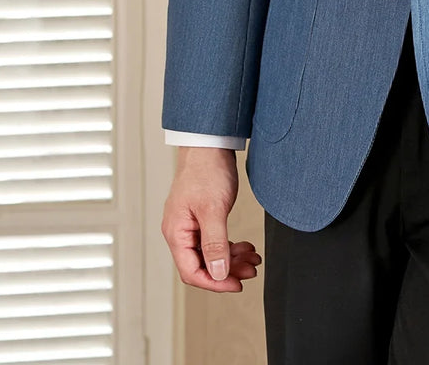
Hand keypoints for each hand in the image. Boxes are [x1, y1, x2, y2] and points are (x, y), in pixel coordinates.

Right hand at [161, 146, 261, 291]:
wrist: (210, 145)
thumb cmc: (207, 171)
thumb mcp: (213, 209)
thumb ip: (215, 244)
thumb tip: (218, 274)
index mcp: (176, 233)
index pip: (192, 271)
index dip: (215, 282)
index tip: (237, 284)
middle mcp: (180, 232)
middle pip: (203, 265)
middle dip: (228, 271)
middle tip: (251, 270)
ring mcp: (191, 224)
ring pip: (211, 254)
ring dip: (232, 259)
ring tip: (253, 258)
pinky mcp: (202, 217)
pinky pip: (215, 241)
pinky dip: (231, 246)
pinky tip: (245, 246)